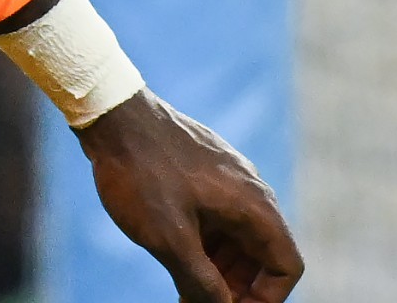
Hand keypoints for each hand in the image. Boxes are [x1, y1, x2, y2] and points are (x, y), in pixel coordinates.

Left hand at [74, 91, 301, 301]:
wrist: (110, 113)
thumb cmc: (141, 173)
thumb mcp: (170, 239)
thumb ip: (202, 282)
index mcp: (254, 205)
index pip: (286, 265)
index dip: (266, 299)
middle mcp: (249, 191)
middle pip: (261, 256)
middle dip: (237, 288)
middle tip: (201, 302)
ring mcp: (226, 180)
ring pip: (237, 238)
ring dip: (219, 270)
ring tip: (187, 290)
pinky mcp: (203, 174)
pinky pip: (217, 219)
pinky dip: (205, 246)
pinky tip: (177, 259)